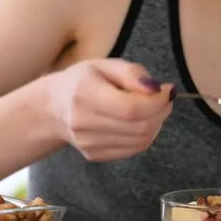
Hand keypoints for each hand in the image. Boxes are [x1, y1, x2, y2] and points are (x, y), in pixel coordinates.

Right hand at [46, 58, 174, 161]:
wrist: (52, 109)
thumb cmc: (81, 81)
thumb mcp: (104, 65)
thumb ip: (131, 73)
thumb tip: (156, 89)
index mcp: (85, 94)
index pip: (131, 109)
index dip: (157, 102)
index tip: (168, 90)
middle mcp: (83, 123)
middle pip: (139, 127)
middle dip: (161, 112)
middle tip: (164, 99)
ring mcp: (88, 144)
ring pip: (141, 141)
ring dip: (156, 124)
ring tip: (152, 108)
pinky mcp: (94, 155)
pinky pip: (133, 149)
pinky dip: (145, 135)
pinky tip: (141, 121)